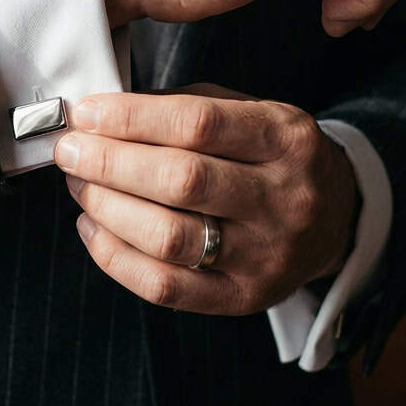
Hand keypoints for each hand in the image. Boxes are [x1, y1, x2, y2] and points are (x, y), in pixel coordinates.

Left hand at [54, 84, 358, 315]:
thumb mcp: (251, 112)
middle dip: (110, 162)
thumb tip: (101, 113)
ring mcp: (265, 256)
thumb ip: (184, 107)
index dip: (132, 118)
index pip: (198, 124)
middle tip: (70, 150)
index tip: (86, 113)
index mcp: (286, 139)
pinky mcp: (242, 298)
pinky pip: (165, 286)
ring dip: (107, 208)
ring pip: (169, 238)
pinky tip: (92, 226)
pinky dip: (114, 256)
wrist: (335, 219)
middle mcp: (283, 199)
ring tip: (79, 185)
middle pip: (182, 181)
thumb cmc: (271, 157)